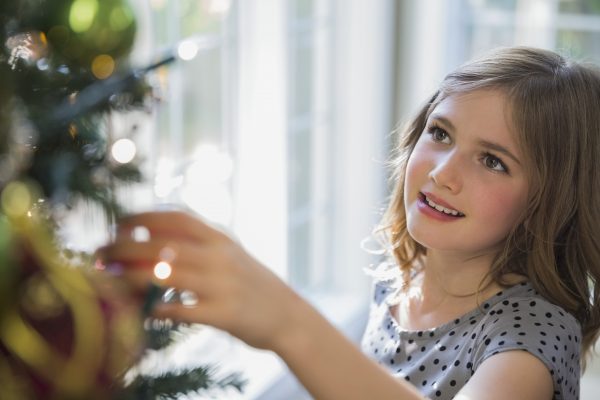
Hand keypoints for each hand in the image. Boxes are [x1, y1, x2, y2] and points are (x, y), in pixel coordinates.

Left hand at [96, 211, 302, 350]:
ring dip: (131, 276)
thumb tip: (151, 238)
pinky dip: (158, 309)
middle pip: (164, 245)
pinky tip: (145, 310)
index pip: (178, 219)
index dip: (144, 217)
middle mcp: (220, 257)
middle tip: (100, 253)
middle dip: (124, 247)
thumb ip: (199, 243)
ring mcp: (222, 285)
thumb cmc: (251, 282)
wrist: (287, 315)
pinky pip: (182, 310)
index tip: (118, 223)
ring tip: (109, 278)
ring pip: (167, 275)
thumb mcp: (231, 253)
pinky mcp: (223, 314)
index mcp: (221, 238)